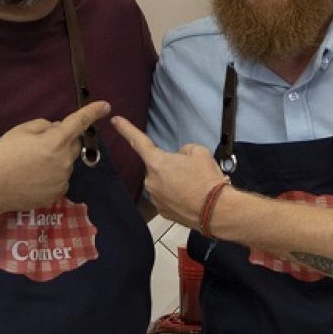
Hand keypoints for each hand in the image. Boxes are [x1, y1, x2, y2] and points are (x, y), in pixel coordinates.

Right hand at [0, 101, 111, 210]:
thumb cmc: (3, 156)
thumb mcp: (21, 130)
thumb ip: (44, 126)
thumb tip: (57, 129)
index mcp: (55, 142)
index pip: (79, 122)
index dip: (92, 112)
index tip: (104, 106)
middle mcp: (64, 161)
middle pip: (73, 145)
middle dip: (62, 141)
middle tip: (39, 145)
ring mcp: (62, 180)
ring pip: (66, 163)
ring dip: (56, 159)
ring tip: (31, 164)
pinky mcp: (57, 194)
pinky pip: (61, 178)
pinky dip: (52, 175)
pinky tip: (33, 178)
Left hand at [111, 117, 228, 228]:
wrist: (217, 210)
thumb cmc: (207, 178)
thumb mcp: (199, 152)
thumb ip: (183, 151)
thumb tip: (179, 159)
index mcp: (157, 163)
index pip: (138, 141)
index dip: (126, 129)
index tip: (115, 121)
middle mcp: (150, 181)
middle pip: (156, 167)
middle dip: (169, 166)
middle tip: (190, 171)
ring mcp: (156, 199)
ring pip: (162, 183)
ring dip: (173, 182)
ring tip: (193, 186)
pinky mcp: (163, 212)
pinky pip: (166, 198)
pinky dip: (176, 197)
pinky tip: (190, 198)